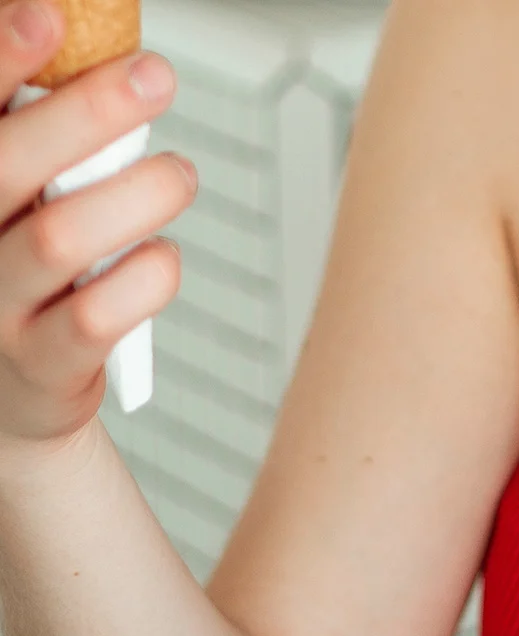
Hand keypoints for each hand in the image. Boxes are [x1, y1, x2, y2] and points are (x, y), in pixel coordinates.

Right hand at [0, 0, 193, 451]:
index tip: (50, 14)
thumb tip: (116, 65)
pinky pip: (95, 318)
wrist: (16, 394)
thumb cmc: (33, 276)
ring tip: (180, 174)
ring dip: (135, 195)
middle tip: (155, 78)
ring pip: (60, 238)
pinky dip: (144, 280)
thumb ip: (52, 144)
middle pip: (8, 161)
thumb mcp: (27, 196)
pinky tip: (165, 258)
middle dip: (85, 111)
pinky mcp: (42, 364)